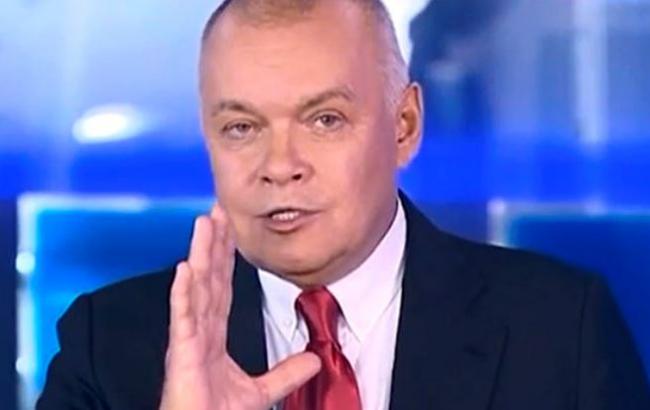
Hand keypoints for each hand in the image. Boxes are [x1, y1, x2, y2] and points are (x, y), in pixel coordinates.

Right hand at [159, 205, 320, 409]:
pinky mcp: (181, 354)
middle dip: (214, 242)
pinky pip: (184, 318)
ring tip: (205, 222)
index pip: (222, 287)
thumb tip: (314, 358)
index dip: (225, 257)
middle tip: (218, 208)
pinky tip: (186, 267)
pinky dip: (184, 292)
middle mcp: (199, 331)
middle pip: (209, 277)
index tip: (230, 228)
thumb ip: (286, 373)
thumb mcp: (261, 392)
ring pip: (196, 288)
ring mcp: (188, 339)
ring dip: (200, 253)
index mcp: (213, 336)